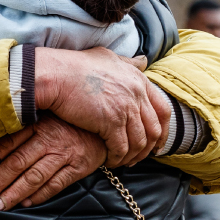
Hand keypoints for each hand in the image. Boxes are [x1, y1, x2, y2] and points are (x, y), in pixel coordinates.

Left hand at [0, 114, 106, 209]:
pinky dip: (40, 195)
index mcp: (37, 123)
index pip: (7, 143)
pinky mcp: (78, 167)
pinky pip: (56, 184)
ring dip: (14, 192)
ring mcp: (64, 154)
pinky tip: (25, 204)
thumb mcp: (45, 117)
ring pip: (34, 177)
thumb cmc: (67, 123)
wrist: (104, 126)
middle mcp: (49, 138)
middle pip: (17, 163)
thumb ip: (22, 128)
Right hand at [33, 47, 170, 166]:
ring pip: (139, 142)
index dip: (162, 131)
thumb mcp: (108, 57)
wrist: (56, 74)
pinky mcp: (111, 122)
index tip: (156, 143)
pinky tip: (109, 161)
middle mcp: (136, 94)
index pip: (163, 110)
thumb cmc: (75, 66)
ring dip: (132, 156)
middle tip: (138, 158)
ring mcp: (126, 108)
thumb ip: (128, 62)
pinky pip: (121, 148)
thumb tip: (143, 61)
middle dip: (148, 148)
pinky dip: (117, 158)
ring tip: (121, 161)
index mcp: (138, 80)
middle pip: (154, 129)